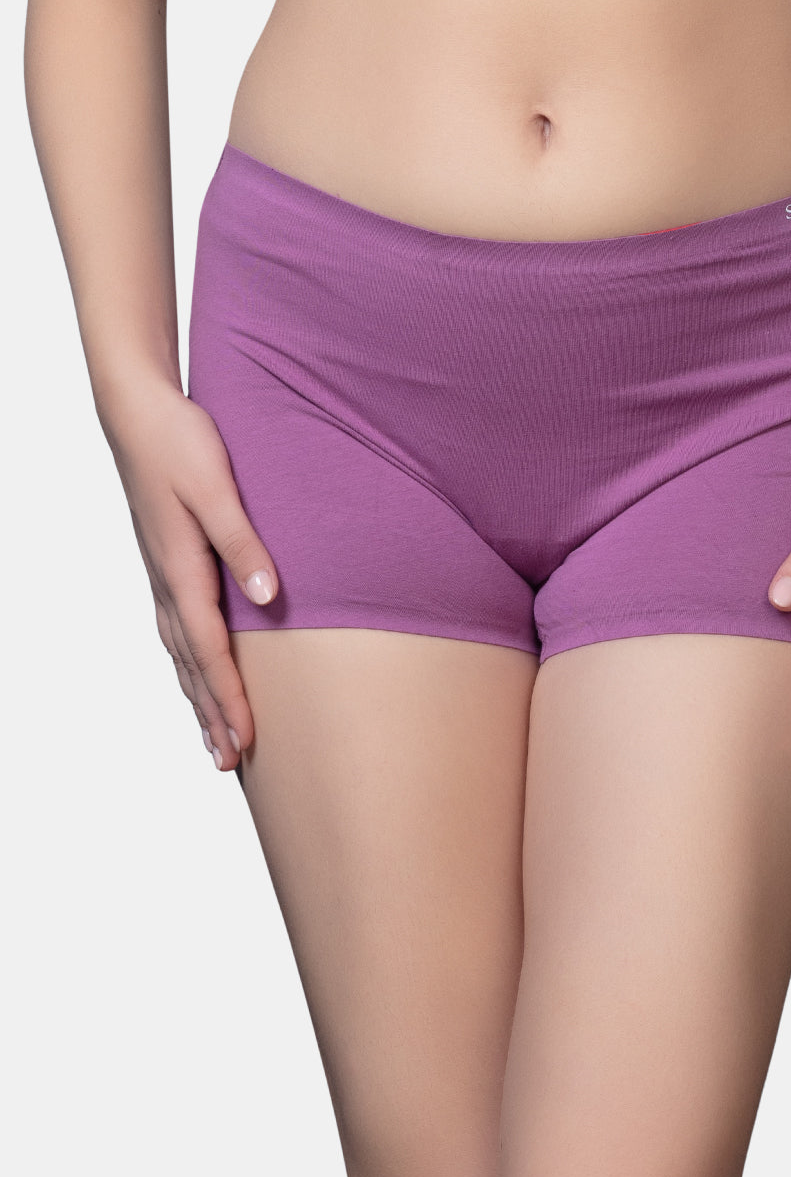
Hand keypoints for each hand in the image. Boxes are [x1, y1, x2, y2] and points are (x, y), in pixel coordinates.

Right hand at [99, 377, 278, 771]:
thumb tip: (268, 594)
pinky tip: (195, 674)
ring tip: (214, 739)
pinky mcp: (164, 564)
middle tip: (228, 763)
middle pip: (191, 664)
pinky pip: (176, 631)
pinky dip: (188, 664)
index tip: (245, 740)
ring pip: (180, 653)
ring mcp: (161, 575)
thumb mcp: (217, 488)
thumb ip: (243, 542)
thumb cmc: (180, 442)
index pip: (210, 649)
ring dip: (198, 697)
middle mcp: (167, 582)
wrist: (137, 413)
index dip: (229, 697)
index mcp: (181, 569)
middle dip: (211, 715)